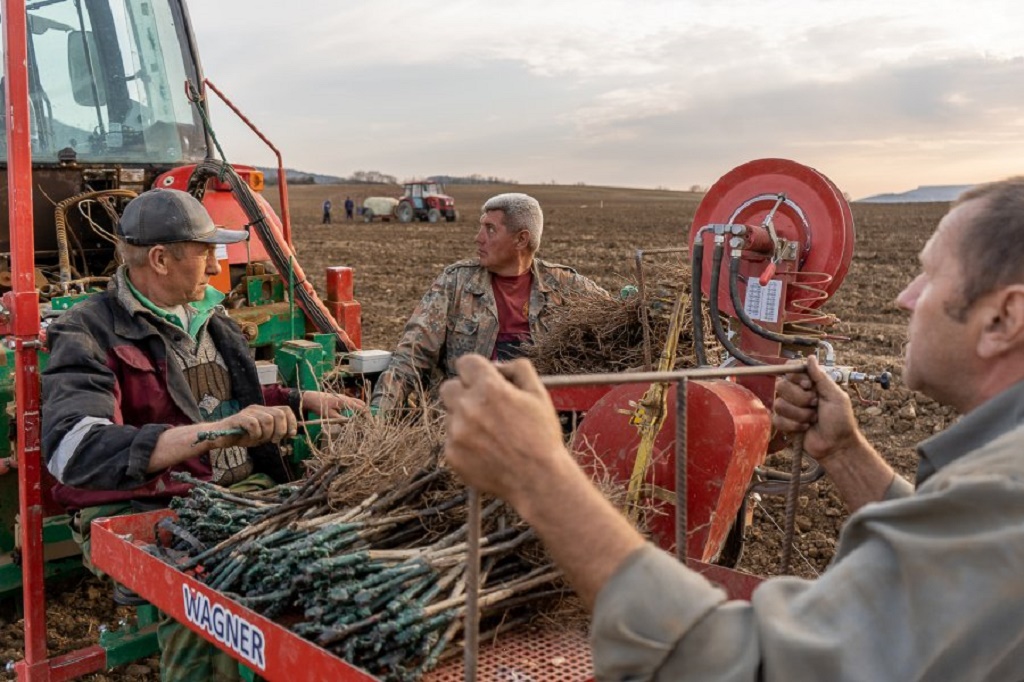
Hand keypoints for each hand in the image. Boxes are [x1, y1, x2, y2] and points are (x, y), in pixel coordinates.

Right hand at [214, 404, 296, 447]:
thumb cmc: (243, 436)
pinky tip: (251, 438)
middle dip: (280, 430)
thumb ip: (277, 432)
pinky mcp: (238, 418)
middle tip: (273, 440)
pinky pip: (253, 424)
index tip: (290, 434)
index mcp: (266, 410)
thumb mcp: (264, 435)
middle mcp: (258, 408)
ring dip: (267, 434)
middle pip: (279, 414)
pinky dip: (255, 434)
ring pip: (268, 420)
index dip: (292, 422)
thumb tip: (293, 432)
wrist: (221, 437)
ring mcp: (248, 412)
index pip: (286, 410)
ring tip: (260, 439)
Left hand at [301, 390, 366, 417]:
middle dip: (366, 412)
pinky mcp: (342, 398)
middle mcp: (347, 398)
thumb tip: (350, 425)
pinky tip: (356, 415)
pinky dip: (357, 408)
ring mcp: (344, 397)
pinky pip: (353, 402)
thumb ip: (341, 420)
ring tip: (365, 419)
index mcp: (345, 402)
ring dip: (362, 409)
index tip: (371, 422)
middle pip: (361, 404)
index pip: (361, 408)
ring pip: (358, 402)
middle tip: (369, 421)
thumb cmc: (320, 407)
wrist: (312, 398)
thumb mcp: (330, 416)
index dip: (367, 415)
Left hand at [440, 355, 568, 503]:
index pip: (465, 362)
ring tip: (491, 436)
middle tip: (482, 406)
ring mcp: (456, 432)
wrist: (537, 480)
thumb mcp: (539, 394)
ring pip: (451, 416)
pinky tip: (486, 452)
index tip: (482, 380)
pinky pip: (451, 440)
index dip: (476, 370)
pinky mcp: (451, 454)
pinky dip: (465, 444)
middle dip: (463, 392)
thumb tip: (499, 365)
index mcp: (489, 388)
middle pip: (448, 387)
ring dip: (465, 420)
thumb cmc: (541, 436)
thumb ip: (519, 369)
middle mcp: (467, 407)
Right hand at [772, 355, 861, 461]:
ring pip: (779, 403)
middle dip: (801, 398)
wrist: (836, 445)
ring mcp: (789, 408)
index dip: (795, 377)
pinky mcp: (784, 423)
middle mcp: (796, 393)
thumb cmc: (841, 421)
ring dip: (800, 414)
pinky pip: (778, 419)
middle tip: (815, 405)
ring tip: (812, 419)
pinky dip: (794, 425)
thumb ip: (821, 377)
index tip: (808, 385)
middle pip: (781, 385)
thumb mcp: (835, 396)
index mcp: (809, 383)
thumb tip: (810, 358)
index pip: (790, 369)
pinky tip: (805, 428)